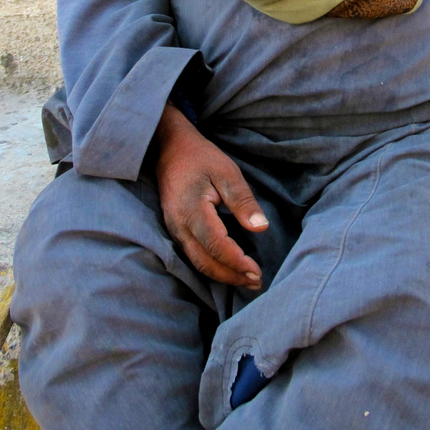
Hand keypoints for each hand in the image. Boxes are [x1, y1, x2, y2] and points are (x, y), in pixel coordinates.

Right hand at [153, 103, 267, 287]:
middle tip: (256, 282)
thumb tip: (261, 228)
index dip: (236, 262)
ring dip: (222, 275)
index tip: (257, 271)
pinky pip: (192, 256)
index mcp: (191, 210)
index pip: (216, 245)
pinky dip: (212, 267)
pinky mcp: (174, 230)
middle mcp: (178, 226)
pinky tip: (229, 267)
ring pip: (197, 263)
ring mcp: (173, 230)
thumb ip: (243, 201)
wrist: (168, 148)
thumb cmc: (200, 158)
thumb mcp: (226, 172)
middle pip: (205, 262)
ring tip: (246, 279)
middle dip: (231, 276)